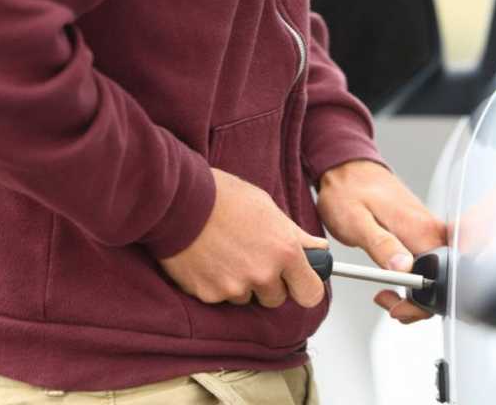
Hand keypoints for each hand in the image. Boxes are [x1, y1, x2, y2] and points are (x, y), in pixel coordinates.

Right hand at [160, 168, 326, 307]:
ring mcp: (235, 287)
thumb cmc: (222, 197)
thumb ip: (296, 235)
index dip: (304, 287)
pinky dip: (216, 284)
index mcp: (285, 252)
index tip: (298, 282)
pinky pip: (220, 297)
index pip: (311, 293)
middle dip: (269, 284)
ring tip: (226, 253)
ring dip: (241, 283)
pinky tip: (209, 259)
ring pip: (247, 298)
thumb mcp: (268, 208)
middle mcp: (263, 274)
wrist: (177, 200)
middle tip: (252, 257)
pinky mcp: (208, 294)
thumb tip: (318, 249)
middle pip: (276, 299)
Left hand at [317, 160, 445, 323]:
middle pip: (443, 280)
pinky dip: (413, 278)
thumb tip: (404, 269)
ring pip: (437, 274)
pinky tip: (394, 278)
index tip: (398, 306)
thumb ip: (382, 245)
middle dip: (419, 303)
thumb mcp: (357, 222)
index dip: (421, 302)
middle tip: (388, 302)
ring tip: (386, 294)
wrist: (347, 169)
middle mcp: (431, 229)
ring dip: (415, 294)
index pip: (439, 277)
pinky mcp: (422, 232)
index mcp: (420, 229)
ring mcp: (429, 230)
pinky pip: (429, 262)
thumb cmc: (348, 192)